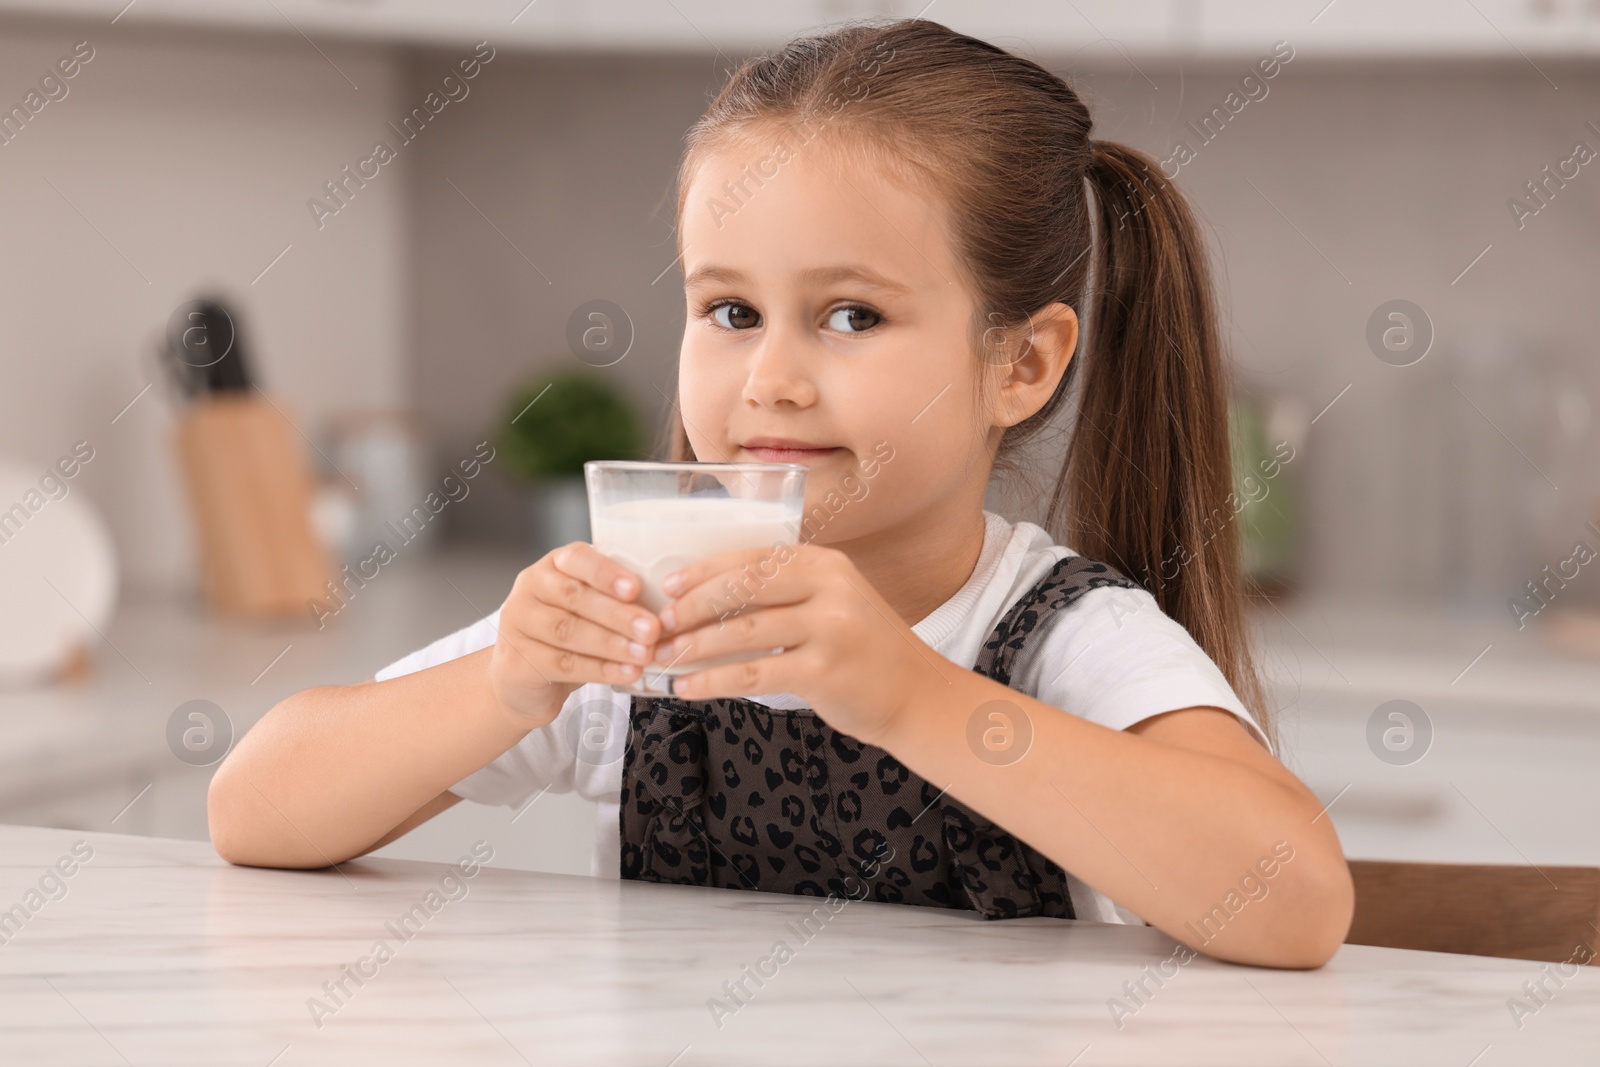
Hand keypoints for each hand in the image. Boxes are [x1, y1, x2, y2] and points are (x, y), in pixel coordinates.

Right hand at [489, 542, 661, 726]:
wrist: (524, 679)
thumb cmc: (569, 635)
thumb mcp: (588, 608)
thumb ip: (615, 599)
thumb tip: (668, 606)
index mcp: (552, 566)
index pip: (576, 558)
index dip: (606, 573)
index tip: (635, 588)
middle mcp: (530, 588)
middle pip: (575, 597)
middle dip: (618, 614)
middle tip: (652, 629)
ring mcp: (518, 624)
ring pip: (569, 632)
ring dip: (612, 644)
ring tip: (644, 654)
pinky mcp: (516, 661)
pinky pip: (563, 664)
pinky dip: (600, 669)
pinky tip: (626, 673)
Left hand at [650, 543, 950, 744]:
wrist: (917, 695)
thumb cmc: (865, 652)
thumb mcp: (834, 604)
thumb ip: (787, 593)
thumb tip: (712, 598)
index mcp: (825, 564)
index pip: (752, 558)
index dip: (705, 571)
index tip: (669, 586)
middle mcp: (830, 588)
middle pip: (743, 588)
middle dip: (693, 607)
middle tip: (660, 625)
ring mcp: (830, 629)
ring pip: (744, 632)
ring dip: (695, 647)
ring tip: (664, 660)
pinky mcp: (825, 671)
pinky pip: (754, 674)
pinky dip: (714, 681)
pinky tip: (688, 689)